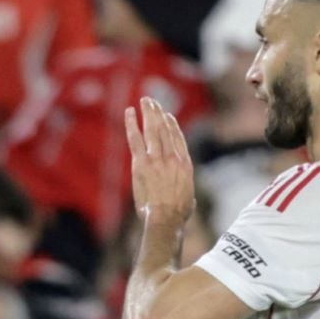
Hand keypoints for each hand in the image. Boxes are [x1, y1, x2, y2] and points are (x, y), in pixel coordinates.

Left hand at [126, 97, 198, 228]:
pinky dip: (133, 124)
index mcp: (185, 165)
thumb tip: (189, 200)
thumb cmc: (178, 215)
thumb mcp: (189, 200)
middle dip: (158, 113)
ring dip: (149, 112)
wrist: (166, 218)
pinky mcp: (142, 164)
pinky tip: (130, 112)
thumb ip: (186, 193)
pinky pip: (136, 138)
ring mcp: (157, 159)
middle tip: (153, 101)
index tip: (167, 116)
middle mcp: (172, 157)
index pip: (178, 139)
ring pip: (153, 129)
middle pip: (165, 129)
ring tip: (145, 100)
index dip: (172, 125)